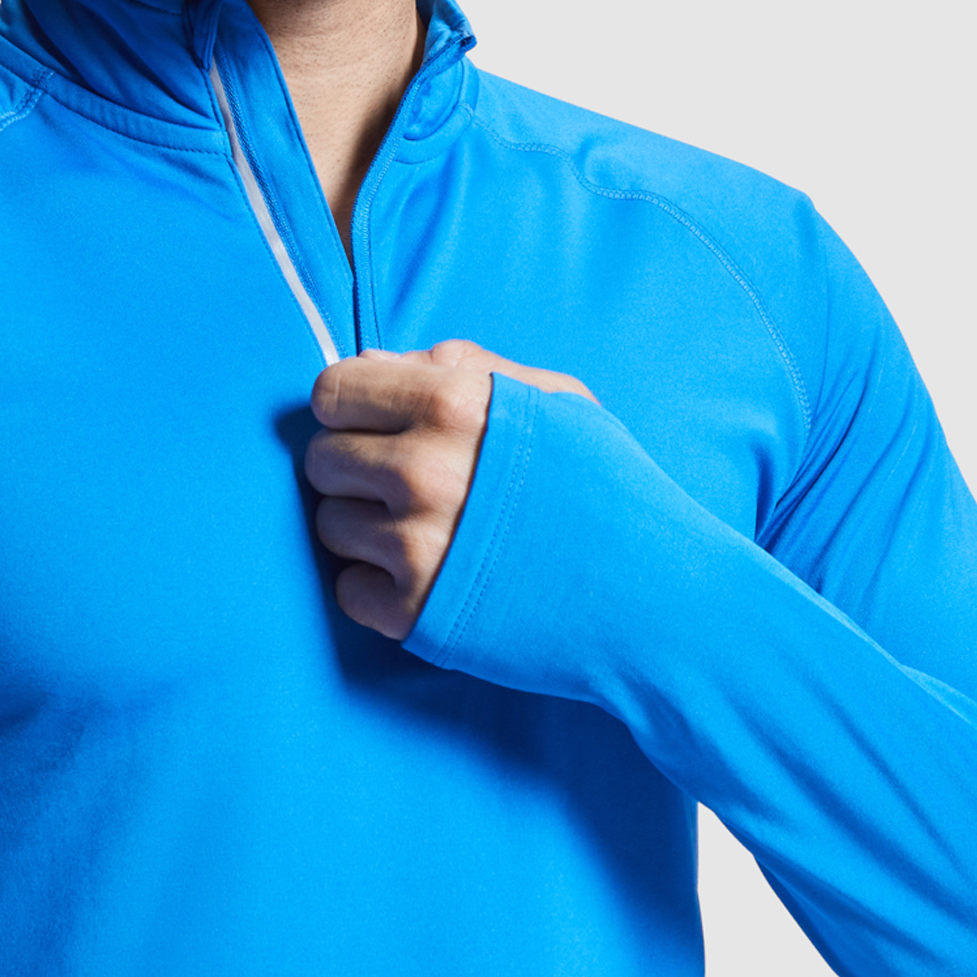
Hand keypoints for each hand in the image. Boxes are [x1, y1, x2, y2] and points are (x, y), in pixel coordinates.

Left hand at [305, 340, 595, 639]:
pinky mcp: (414, 614)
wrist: (655, 595)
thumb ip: (462, 367)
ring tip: (426, 533)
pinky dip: (378, 588)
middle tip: (407, 486)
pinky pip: (347, 590)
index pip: (332, 390)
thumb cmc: (608, 488)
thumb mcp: (556, 400)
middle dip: (356, 468)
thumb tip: (373, 362)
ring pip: (328, 524)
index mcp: (453, 404)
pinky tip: (430, 578)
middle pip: (321, 460)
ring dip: (365, 529)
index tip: (377, 426)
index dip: (351, 407)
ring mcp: (415, 546)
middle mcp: (423, 471)